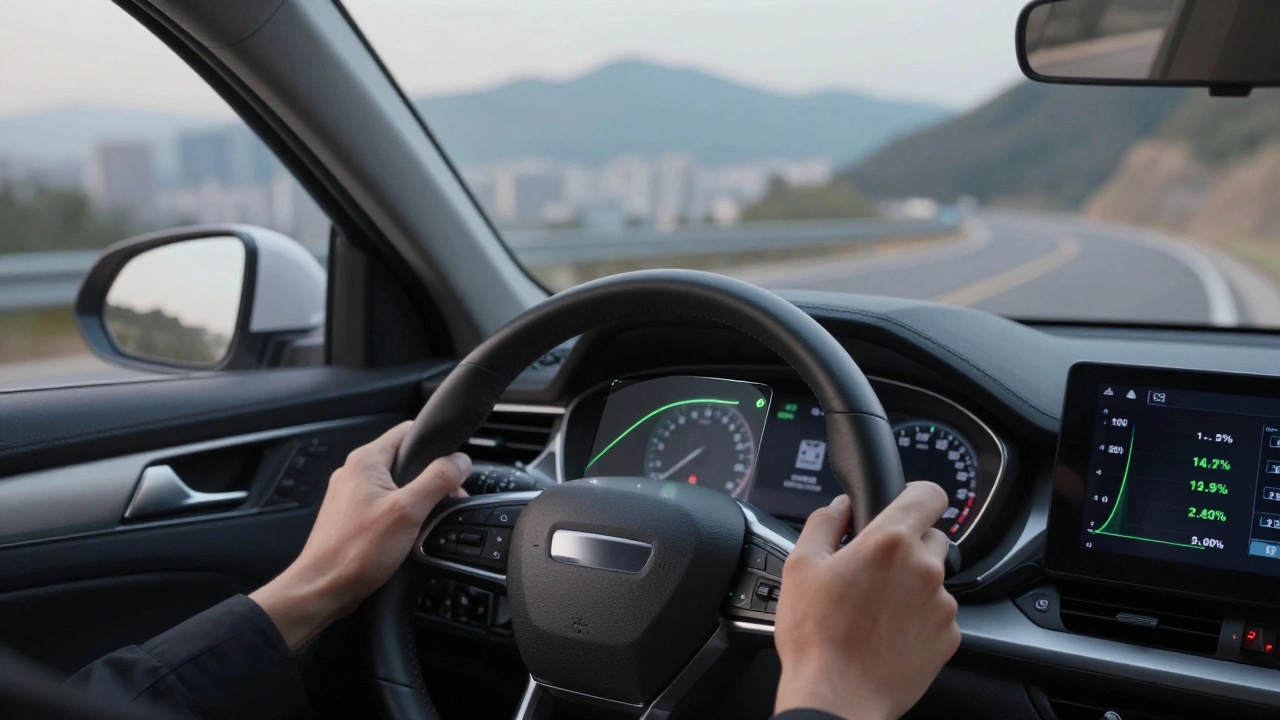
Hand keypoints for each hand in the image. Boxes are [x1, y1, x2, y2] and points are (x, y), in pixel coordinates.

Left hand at [250, 421, 469, 649]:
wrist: (322, 589)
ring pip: (396, 485)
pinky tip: (406, 536)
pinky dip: (400, 515)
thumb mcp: (408, 511)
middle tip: (444, 501)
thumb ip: (437, 479)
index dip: (436, 445)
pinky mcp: (350, 516)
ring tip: (423, 523)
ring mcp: (350, 495)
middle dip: (430, 478)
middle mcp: (354, 473)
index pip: (409, 431)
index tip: (452, 466)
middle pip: (406, 460)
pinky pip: (384, 505)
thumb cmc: (355, 552)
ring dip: (416, 500)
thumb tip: (460, 461)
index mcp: (366, 461)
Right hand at [773, 483, 958, 719]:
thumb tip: (840, 507)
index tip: (903, 505)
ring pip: (933, 577)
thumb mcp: (800, 567)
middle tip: (874, 570)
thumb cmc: (815, 637)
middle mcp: (924, 568)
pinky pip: (938, 613)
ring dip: (911, 584)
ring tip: (875, 609)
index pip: (929, 494)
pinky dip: (918, 617)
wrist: (837, 697)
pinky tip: (887, 632)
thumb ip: (823, 523)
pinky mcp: (949, 636)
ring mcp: (941, 604)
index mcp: (889, 542)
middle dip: (906, 545)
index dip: (915, 495)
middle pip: (932, 536)